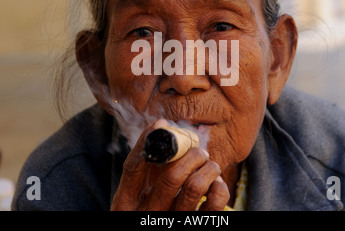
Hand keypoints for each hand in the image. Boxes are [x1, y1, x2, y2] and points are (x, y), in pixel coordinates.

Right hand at [110, 119, 229, 210]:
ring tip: (209, 163)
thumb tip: (162, 130)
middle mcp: (146, 215)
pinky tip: (216, 184)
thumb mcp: (138, 199)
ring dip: (206, 168)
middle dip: (190, 155)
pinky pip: (212, 206)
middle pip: (170, 177)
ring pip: (193, 187)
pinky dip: (218, 189)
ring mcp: (171, 225)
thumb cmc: (149, 214)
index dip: (147, 141)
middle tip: (198, 150)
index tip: (160, 123)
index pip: (133, 167)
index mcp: (126, 205)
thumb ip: (147, 172)